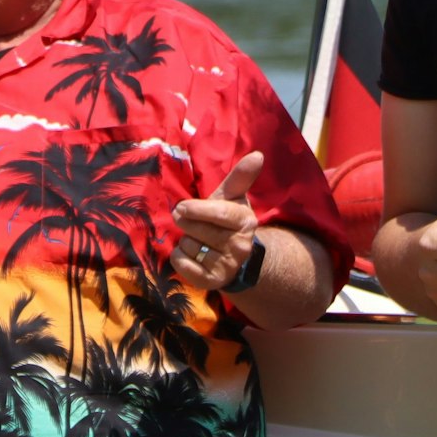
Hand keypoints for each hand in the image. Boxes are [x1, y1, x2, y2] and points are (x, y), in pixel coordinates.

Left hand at [170, 152, 262, 289]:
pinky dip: (179, 257)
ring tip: (198, 240)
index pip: (219, 213)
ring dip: (185, 241)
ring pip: (188, 246)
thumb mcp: (233, 198)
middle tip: (188, 221)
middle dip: (186, 223)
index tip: (181, 207)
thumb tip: (257, 155)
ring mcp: (227, 265)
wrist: (235, 259)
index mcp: (245, 221)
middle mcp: (240, 246)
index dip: (196, 209)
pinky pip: (181, 264)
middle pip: (197, 229)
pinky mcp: (212, 281)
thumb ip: (240, 177)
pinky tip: (192, 255)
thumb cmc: (227, 220)